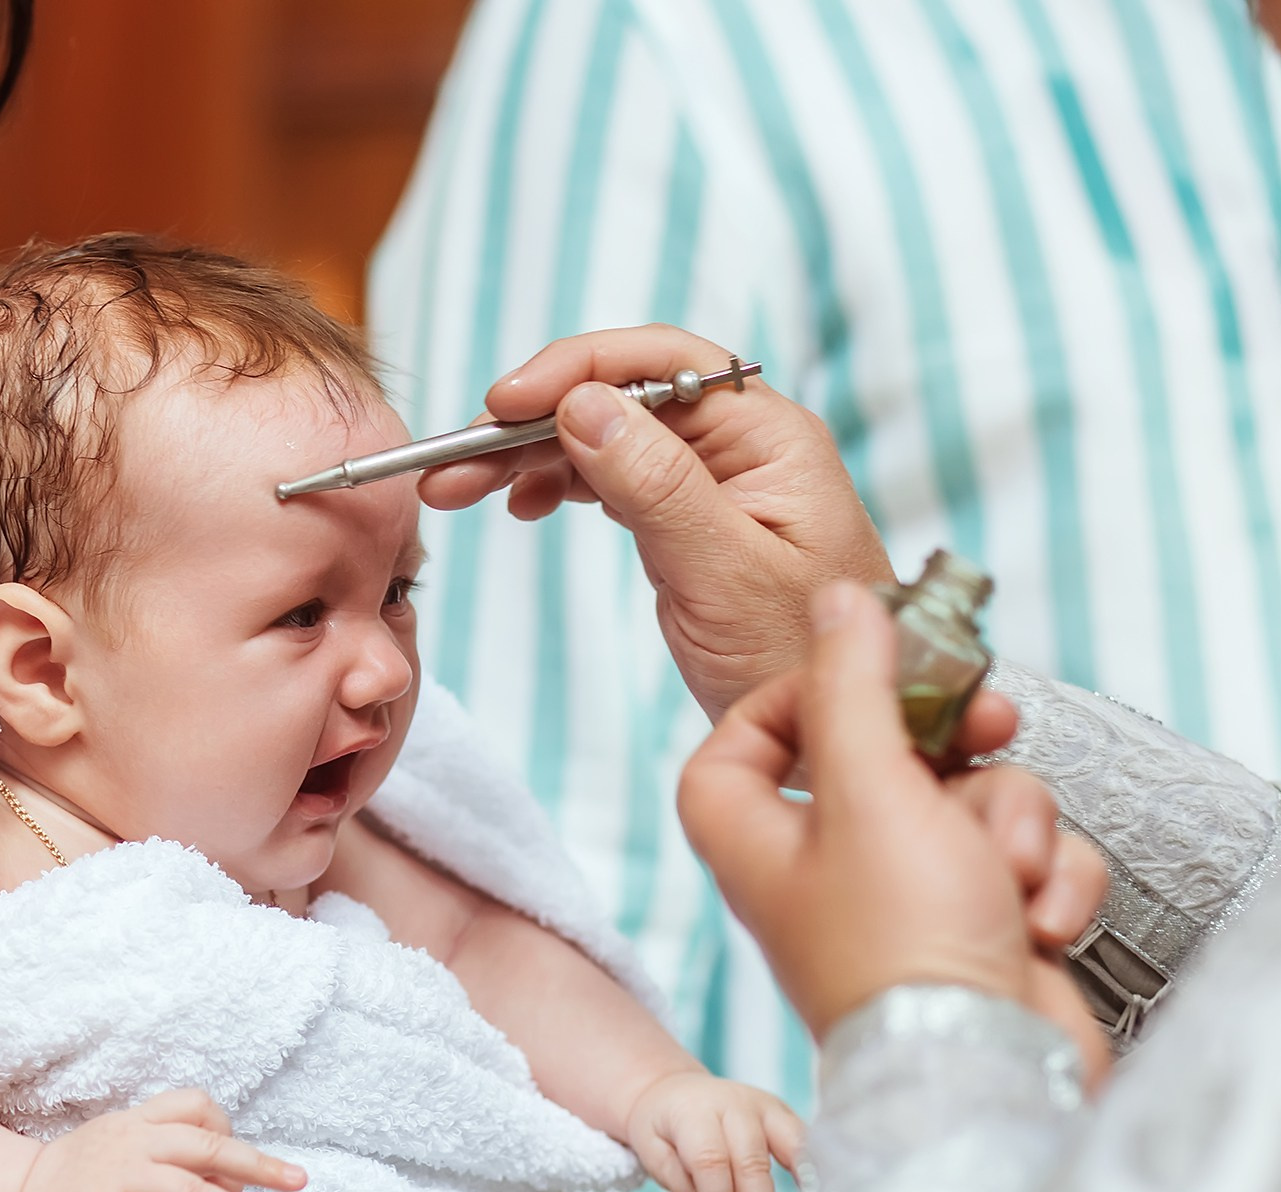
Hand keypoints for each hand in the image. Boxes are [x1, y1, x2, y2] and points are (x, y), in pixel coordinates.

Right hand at [9, 1090, 307, 1191]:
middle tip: (300, 1182)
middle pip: (207, 1145)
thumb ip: (168, 1156)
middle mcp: (133, 1143)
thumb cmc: (71, 1181)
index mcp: (139, 1123)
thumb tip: (227, 1180)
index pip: (196, 1105)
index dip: (227, 1131)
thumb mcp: (121, 1150)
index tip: (241, 1166)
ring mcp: (116, 1179)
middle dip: (260, 1164)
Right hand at [419, 325, 891, 719]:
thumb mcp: (724, 574)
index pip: (660, 364)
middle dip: (530, 421)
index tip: (501, 403)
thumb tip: (582, 405)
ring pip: (606, 439)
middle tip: (453, 462)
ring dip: (530, 455)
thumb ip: (656, 487)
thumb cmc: (798, 661)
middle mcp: (741, 445)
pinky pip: (615, 480)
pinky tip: (522, 503)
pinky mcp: (690, 522)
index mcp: (767, 437)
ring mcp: (713, 482)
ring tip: (459, 488)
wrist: (827, 737)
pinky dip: (561, 485)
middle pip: (620, 398)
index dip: (573, 370)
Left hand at [624, 1070, 806, 1191]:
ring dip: (798, 1190)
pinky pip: (804, 1140)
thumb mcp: (653, 1154)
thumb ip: (685, 1185)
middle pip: (751, 1160)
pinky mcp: (782, 1112)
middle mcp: (733, 1104)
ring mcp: (762, 1105)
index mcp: (694, 1112)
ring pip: (787, 1147)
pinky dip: (814, 1167)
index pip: (710, 1161)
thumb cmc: (663, 1130)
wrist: (673, 1090)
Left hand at [677, 583, 1107, 1057]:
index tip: (863, 668)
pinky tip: (1041, 922)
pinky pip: (1024, 858)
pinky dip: (1044, 881)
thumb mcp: (870, 791)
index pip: (743, 739)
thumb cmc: (904, 943)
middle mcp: (824, 869)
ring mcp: (908, 900)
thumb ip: (853, 688)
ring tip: (1009, 875)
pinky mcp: (983, 927)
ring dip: (1011, 826)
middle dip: (956, 749)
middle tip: (994, 723)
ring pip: (974, 801)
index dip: (800, 694)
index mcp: (757, 839)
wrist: (987, 1072)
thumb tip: (838, 601)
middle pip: (885, 755)